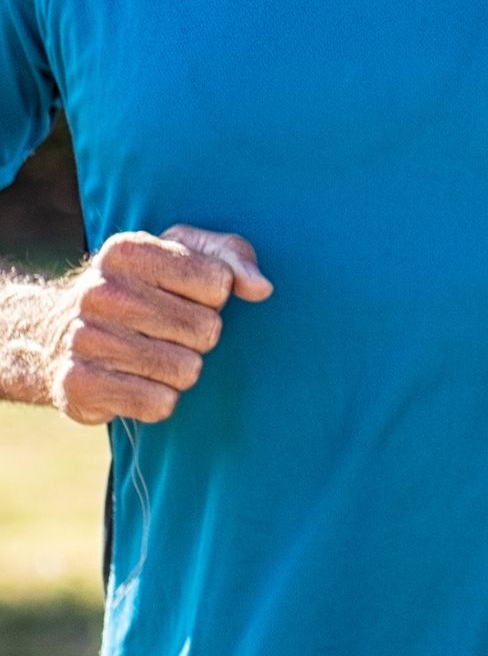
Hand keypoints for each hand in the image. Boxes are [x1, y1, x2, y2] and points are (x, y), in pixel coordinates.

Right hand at [50, 227, 270, 426]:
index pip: (218, 282)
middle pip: (205, 329)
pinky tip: (136, 383)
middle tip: (169, 332)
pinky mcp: (79, 386)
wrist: (59, 338)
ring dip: (182, 370)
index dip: (215, 296)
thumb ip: (233, 257)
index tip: (187, 295)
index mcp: (127, 251)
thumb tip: (261, 289)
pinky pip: (159, 404)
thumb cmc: (145, 291)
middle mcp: (99, 292)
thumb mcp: (187, 254)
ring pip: (185, 370)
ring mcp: (83, 339)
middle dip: (199, 336)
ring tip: (153, 356)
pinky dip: (159, 399)